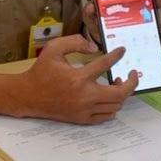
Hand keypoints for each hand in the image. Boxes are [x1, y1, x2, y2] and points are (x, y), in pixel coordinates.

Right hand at [18, 34, 138, 122]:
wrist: (28, 96)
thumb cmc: (41, 71)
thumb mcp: (54, 49)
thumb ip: (75, 42)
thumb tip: (94, 47)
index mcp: (78, 77)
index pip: (105, 64)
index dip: (117, 55)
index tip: (122, 51)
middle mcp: (84, 96)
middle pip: (119, 93)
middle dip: (131, 82)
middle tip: (132, 73)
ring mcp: (84, 110)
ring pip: (116, 106)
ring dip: (122, 94)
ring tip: (117, 83)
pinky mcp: (82, 118)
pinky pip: (106, 116)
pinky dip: (113, 107)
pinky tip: (109, 97)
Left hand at [82, 0, 160, 42]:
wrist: (103, 40)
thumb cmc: (98, 24)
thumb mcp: (91, 17)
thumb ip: (89, 12)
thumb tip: (90, 7)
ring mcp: (142, 12)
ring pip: (154, 3)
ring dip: (160, 0)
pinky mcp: (146, 26)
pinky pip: (154, 24)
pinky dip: (158, 24)